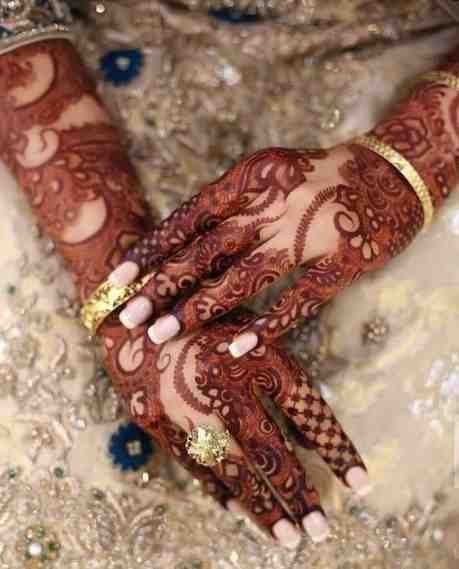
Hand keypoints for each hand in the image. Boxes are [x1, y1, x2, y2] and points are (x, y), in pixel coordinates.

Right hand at [101, 309, 368, 547]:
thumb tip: (308, 438)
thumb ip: (277, 375)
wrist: (132, 308)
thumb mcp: (247, 331)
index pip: (308, 411)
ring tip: (289, 538)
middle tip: (322, 531)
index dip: (337, 450)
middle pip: (270, 451)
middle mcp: (224, 382)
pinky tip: (240, 510)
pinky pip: (194, 464)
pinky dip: (221, 490)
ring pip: (232, 468)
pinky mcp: (155, 418)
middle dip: (298, 494)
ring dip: (263, 507)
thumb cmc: (201, 317)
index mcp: (255, 353)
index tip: (363, 487)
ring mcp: (186, 404)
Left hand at [110, 144, 420, 355]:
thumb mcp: (268, 172)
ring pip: (243, 278)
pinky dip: (266, 326)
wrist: (391, 172)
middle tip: (129, 317)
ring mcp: (307, 235)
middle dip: (163, 286)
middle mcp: (273, 206)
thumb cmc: (320, 176)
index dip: (153, 249)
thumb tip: (184, 239)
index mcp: (251, 178)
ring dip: (200, 308)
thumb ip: (230, 202)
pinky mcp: (340, 262)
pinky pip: (298, 301)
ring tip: (163, 334)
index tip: (119, 278)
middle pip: (207, 251)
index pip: (189, 218)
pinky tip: (235, 347)